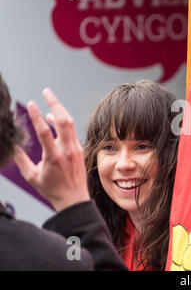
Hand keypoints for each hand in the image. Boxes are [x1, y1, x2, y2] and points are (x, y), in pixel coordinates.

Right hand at [13, 88, 89, 211]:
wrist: (74, 198)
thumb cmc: (51, 189)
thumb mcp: (31, 176)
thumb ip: (21, 159)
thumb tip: (11, 145)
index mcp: (54, 157)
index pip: (44, 132)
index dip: (37, 116)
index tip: (30, 103)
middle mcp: (67, 150)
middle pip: (64, 121)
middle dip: (55, 103)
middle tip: (46, 91)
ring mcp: (76, 149)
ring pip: (70, 123)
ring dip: (60, 110)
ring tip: (49, 99)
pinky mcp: (80, 149)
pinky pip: (72, 131)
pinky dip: (63, 122)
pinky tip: (54, 118)